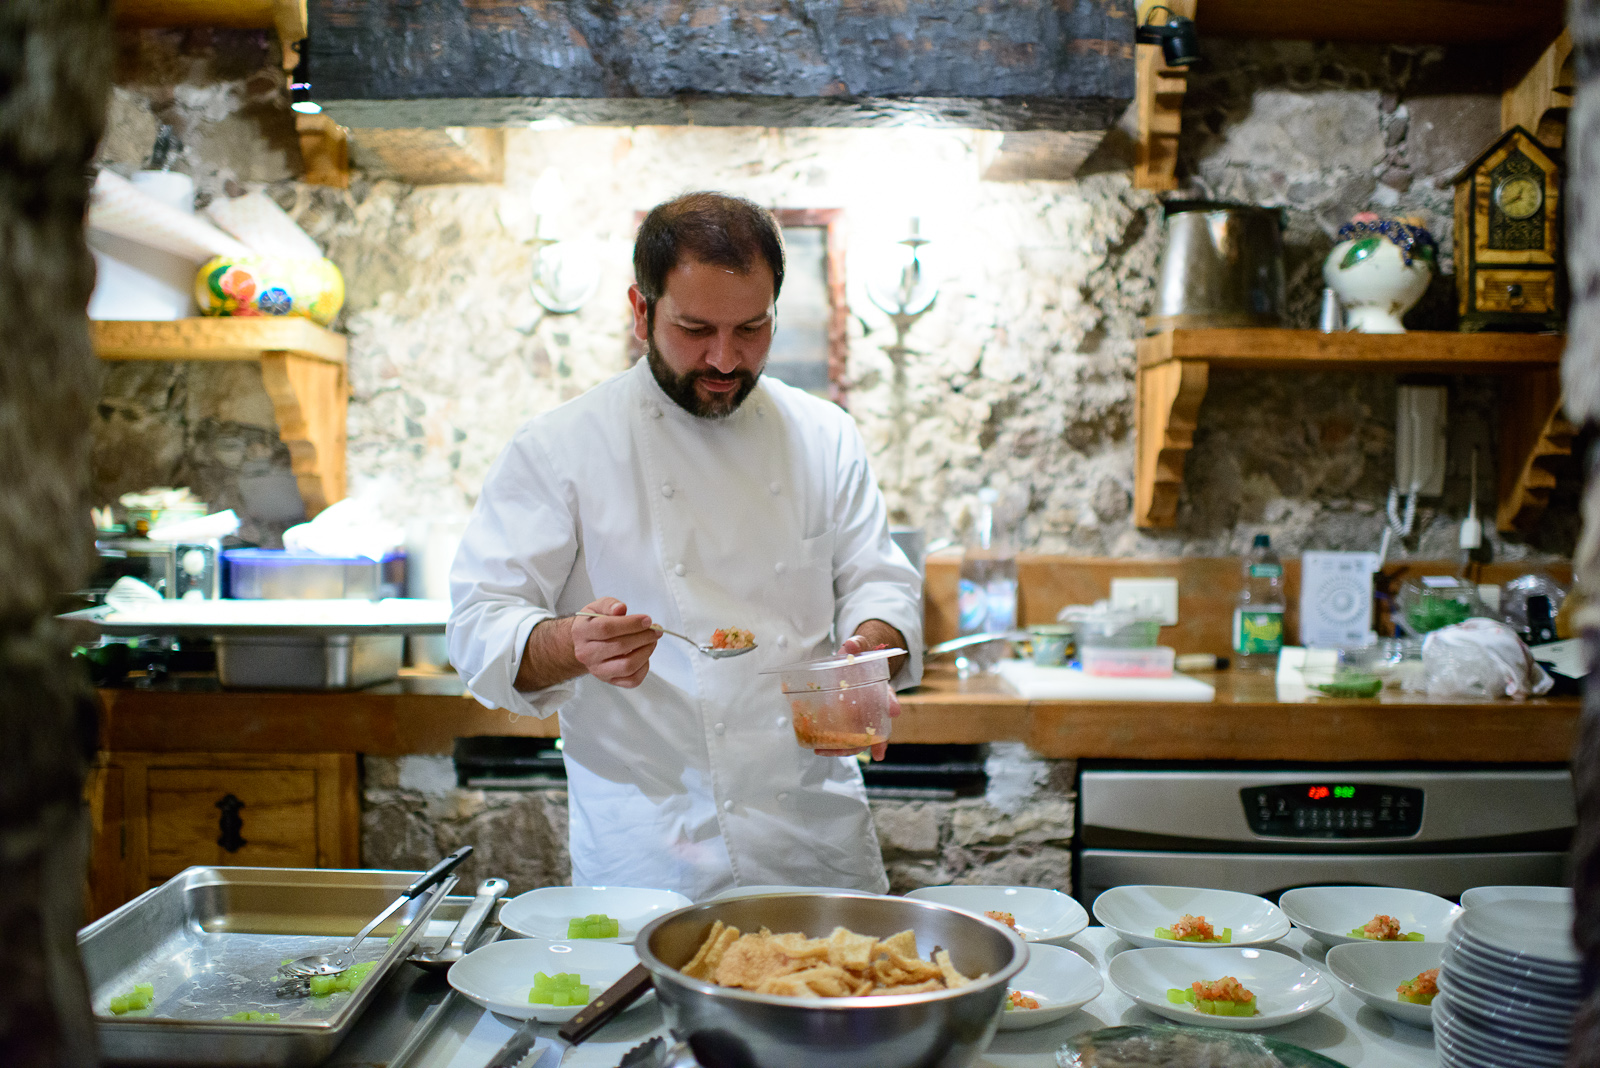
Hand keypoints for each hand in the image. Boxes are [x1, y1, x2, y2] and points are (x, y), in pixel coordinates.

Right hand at [572, 597, 658, 687]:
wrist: (585, 644)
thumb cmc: (594, 623)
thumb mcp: (597, 607)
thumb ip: (609, 605)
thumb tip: (621, 608)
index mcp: (581, 632)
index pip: (606, 629)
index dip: (630, 624)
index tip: (647, 620)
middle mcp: (586, 654)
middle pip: (619, 647)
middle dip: (643, 637)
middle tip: (656, 630)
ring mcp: (598, 670)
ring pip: (627, 666)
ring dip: (646, 651)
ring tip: (652, 640)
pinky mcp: (609, 680)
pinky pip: (632, 680)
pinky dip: (644, 668)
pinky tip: (645, 654)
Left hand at [813, 633, 900, 761]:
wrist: (852, 665)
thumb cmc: (858, 659)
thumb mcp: (859, 648)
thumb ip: (857, 645)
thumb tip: (851, 644)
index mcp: (881, 689)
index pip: (890, 697)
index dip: (892, 703)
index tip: (894, 710)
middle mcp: (873, 707)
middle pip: (880, 727)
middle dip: (880, 740)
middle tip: (878, 751)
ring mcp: (861, 717)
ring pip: (862, 738)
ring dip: (851, 749)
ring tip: (835, 752)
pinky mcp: (847, 721)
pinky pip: (846, 738)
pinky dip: (836, 746)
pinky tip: (821, 750)